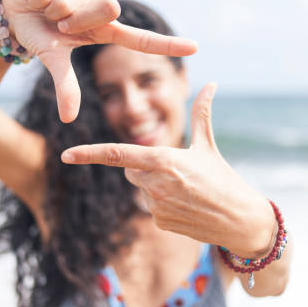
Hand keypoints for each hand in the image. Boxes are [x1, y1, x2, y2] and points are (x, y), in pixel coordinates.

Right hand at [1, 0, 198, 122]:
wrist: (13, 10)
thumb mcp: (53, 60)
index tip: (195, 48)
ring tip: (46, 9)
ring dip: (55, 7)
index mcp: (105, 32)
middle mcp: (102, 8)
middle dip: (75, 19)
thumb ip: (66, 86)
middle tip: (58, 22)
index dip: (168, 44)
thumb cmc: (40, 36)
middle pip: (108, 9)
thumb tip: (68, 118)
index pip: (142, 40)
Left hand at [60, 83, 275, 257]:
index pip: (117, 154)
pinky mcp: (160, 223)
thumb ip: (202, 113)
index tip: (66, 154)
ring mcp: (156, 206)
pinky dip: (163, 204)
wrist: (240, 219)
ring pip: (140, 189)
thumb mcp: (208, 145)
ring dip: (155, 186)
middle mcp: (155, 184)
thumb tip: (211, 84)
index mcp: (163, 160)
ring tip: (186, 190)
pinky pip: (151, 208)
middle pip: (131, 169)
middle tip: (176, 170)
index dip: (89, 153)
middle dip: (144, 166)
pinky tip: (186, 206)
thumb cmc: (224, 178)